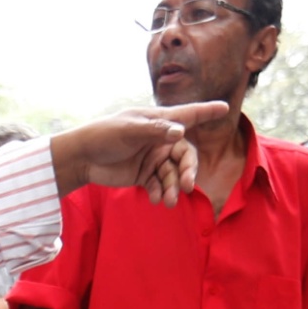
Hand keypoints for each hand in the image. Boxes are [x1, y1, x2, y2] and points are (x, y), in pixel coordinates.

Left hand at [54, 103, 231, 205]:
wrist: (82, 158)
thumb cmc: (104, 135)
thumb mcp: (129, 130)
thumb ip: (154, 131)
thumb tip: (180, 132)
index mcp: (158, 122)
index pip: (187, 116)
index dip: (206, 112)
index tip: (225, 107)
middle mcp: (160, 139)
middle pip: (185, 155)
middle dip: (187, 170)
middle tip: (186, 186)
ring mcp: (153, 158)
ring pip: (173, 173)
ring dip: (174, 187)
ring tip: (169, 201)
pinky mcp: (144, 175)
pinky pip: (160, 185)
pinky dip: (161, 192)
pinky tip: (157, 199)